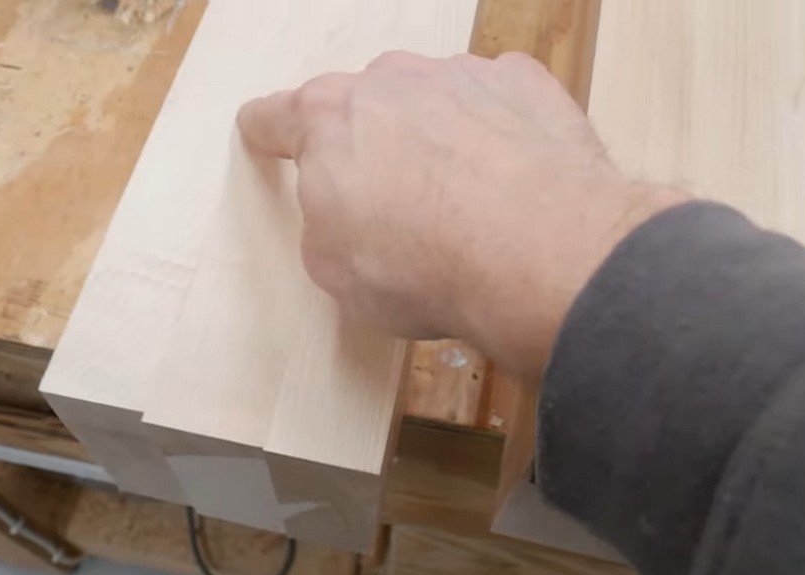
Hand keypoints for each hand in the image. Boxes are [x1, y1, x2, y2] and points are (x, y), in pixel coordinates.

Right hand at [237, 51, 686, 380]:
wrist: (537, 254)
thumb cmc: (426, 267)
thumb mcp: (335, 271)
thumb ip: (324, 224)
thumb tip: (344, 214)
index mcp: (326, 120)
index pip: (275, 117)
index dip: (268, 134)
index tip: (267, 137)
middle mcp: (388, 80)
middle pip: (361, 105)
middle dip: (369, 145)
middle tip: (393, 203)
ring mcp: (458, 73)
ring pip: (430, 99)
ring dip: (435, 135)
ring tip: (464, 199)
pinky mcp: (521, 83)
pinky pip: (494, 101)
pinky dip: (495, 131)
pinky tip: (510, 179)